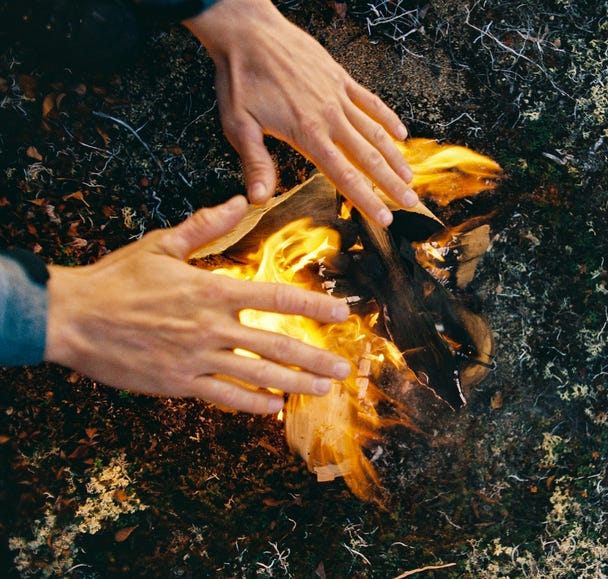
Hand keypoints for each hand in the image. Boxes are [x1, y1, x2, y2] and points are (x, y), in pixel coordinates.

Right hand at [44, 196, 351, 414]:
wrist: (71, 317)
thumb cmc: (116, 279)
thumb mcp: (161, 244)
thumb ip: (206, 226)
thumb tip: (241, 200)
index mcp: (212, 290)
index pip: (276, 296)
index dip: (313, 305)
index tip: (341, 313)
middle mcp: (211, 326)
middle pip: (277, 344)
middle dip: (316, 357)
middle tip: (344, 368)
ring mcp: (197, 358)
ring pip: (258, 375)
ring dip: (296, 383)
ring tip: (324, 389)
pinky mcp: (179, 382)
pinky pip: (224, 396)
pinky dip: (252, 403)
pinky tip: (273, 408)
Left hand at [183, 0, 417, 225]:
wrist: (248, 32)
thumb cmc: (240, 78)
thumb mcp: (239, 125)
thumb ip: (255, 163)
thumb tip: (258, 199)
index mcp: (308, 134)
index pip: (345, 175)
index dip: (366, 199)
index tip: (384, 218)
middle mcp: (330, 117)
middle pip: (369, 157)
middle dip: (391, 184)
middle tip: (409, 203)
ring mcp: (338, 96)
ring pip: (375, 132)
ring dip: (395, 156)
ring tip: (410, 176)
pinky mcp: (340, 77)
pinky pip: (370, 101)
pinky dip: (387, 118)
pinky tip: (400, 133)